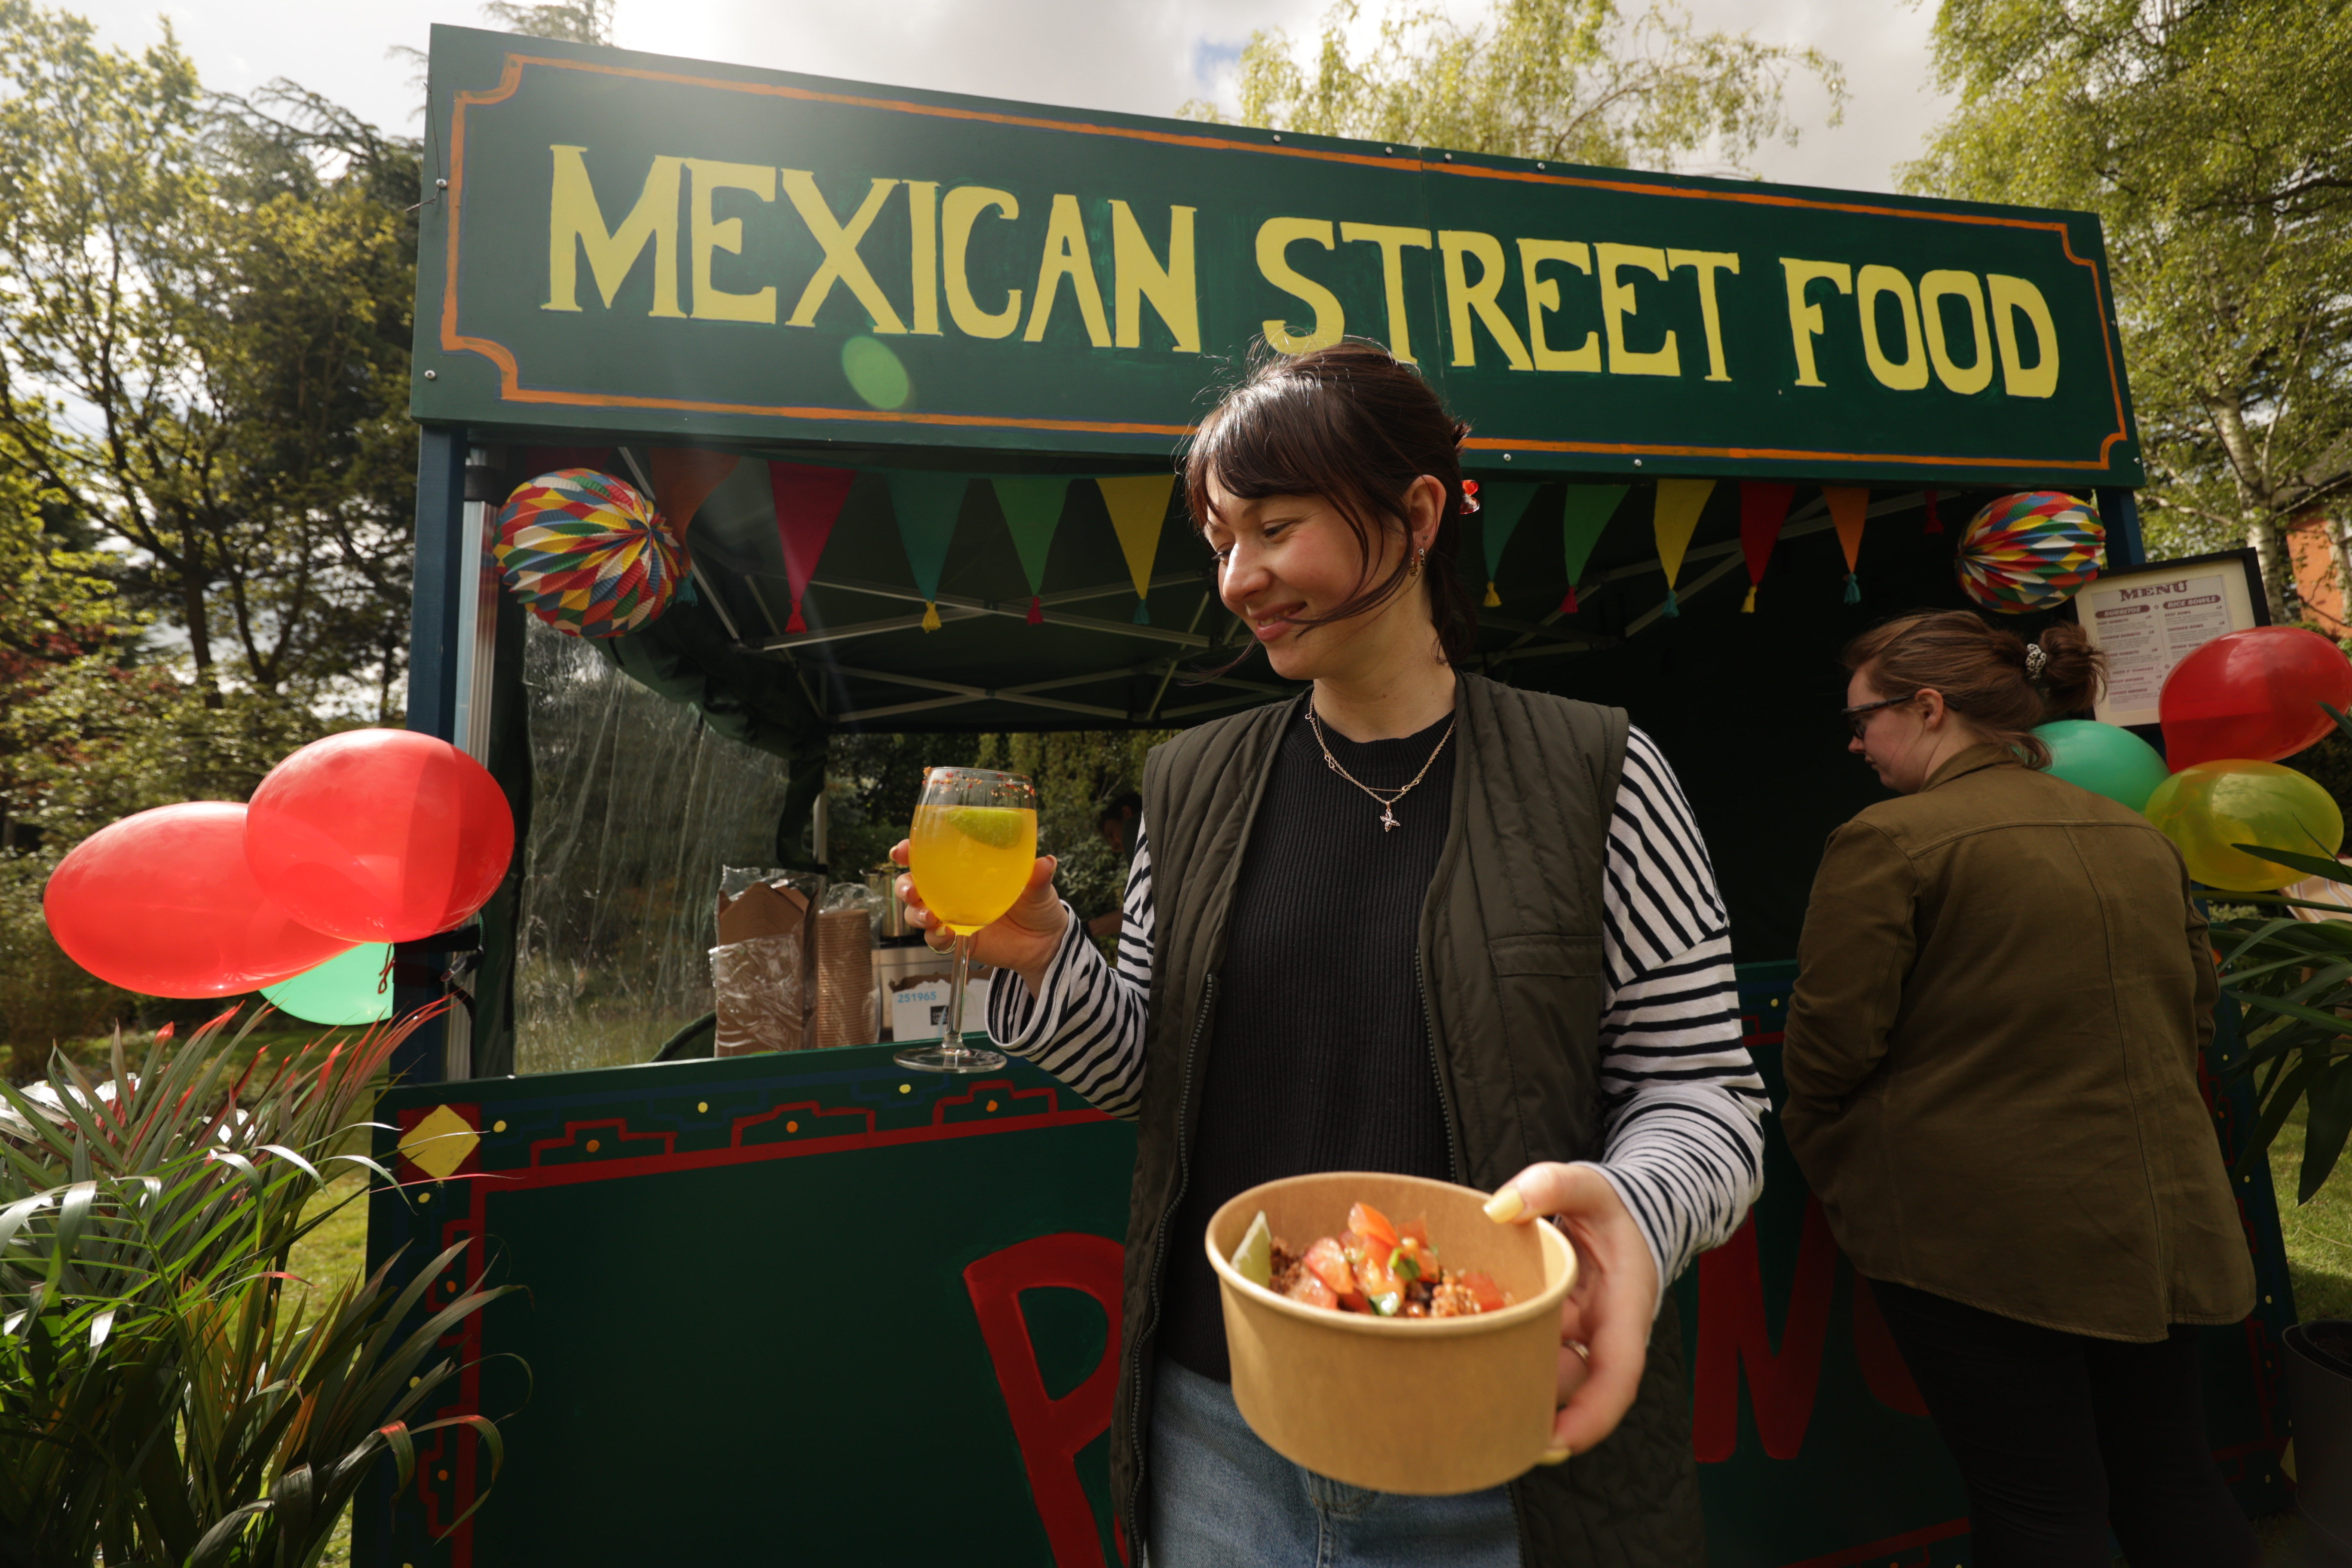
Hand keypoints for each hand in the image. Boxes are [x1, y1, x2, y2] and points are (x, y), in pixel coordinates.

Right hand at [889, 841, 1066, 996]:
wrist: (1044, 943)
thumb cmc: (1037, 905)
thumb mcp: (1039, 887)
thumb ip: (1038, 876)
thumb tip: (1046, 862)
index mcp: (964, 867)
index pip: (929, 853)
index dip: (910, 850)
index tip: (902, 850)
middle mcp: (950, 889)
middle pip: (913, 883)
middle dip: (903, 884)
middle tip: (910, 888)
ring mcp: (950, 914)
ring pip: (917, 911)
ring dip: (915, 912)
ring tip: (929, 916)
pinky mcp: (956, 938)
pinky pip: (935, 939)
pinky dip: (935, 936)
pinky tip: (945, 933)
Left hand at [1485, 1161, 1660, 1460]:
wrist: (1626, 1212)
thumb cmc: (1611, 1205)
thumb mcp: (1588, 1185)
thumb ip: (1551, 1186)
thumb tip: (1500, 1207)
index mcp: (1626, 1311)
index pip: (1616, 1378)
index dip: (1590, 1417)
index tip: (1555, 1444)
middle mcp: (1604, 1336)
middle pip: (1573, 1390)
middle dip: (1532, 1414)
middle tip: (1482, 1429)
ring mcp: (1579, 1339)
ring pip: (1545, 1375)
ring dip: (1509, 1385)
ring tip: (1459, 1397)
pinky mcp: (1556, 1332)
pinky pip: (1529, 1352)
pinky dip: (1499, 1354)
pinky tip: (1459, 1353)